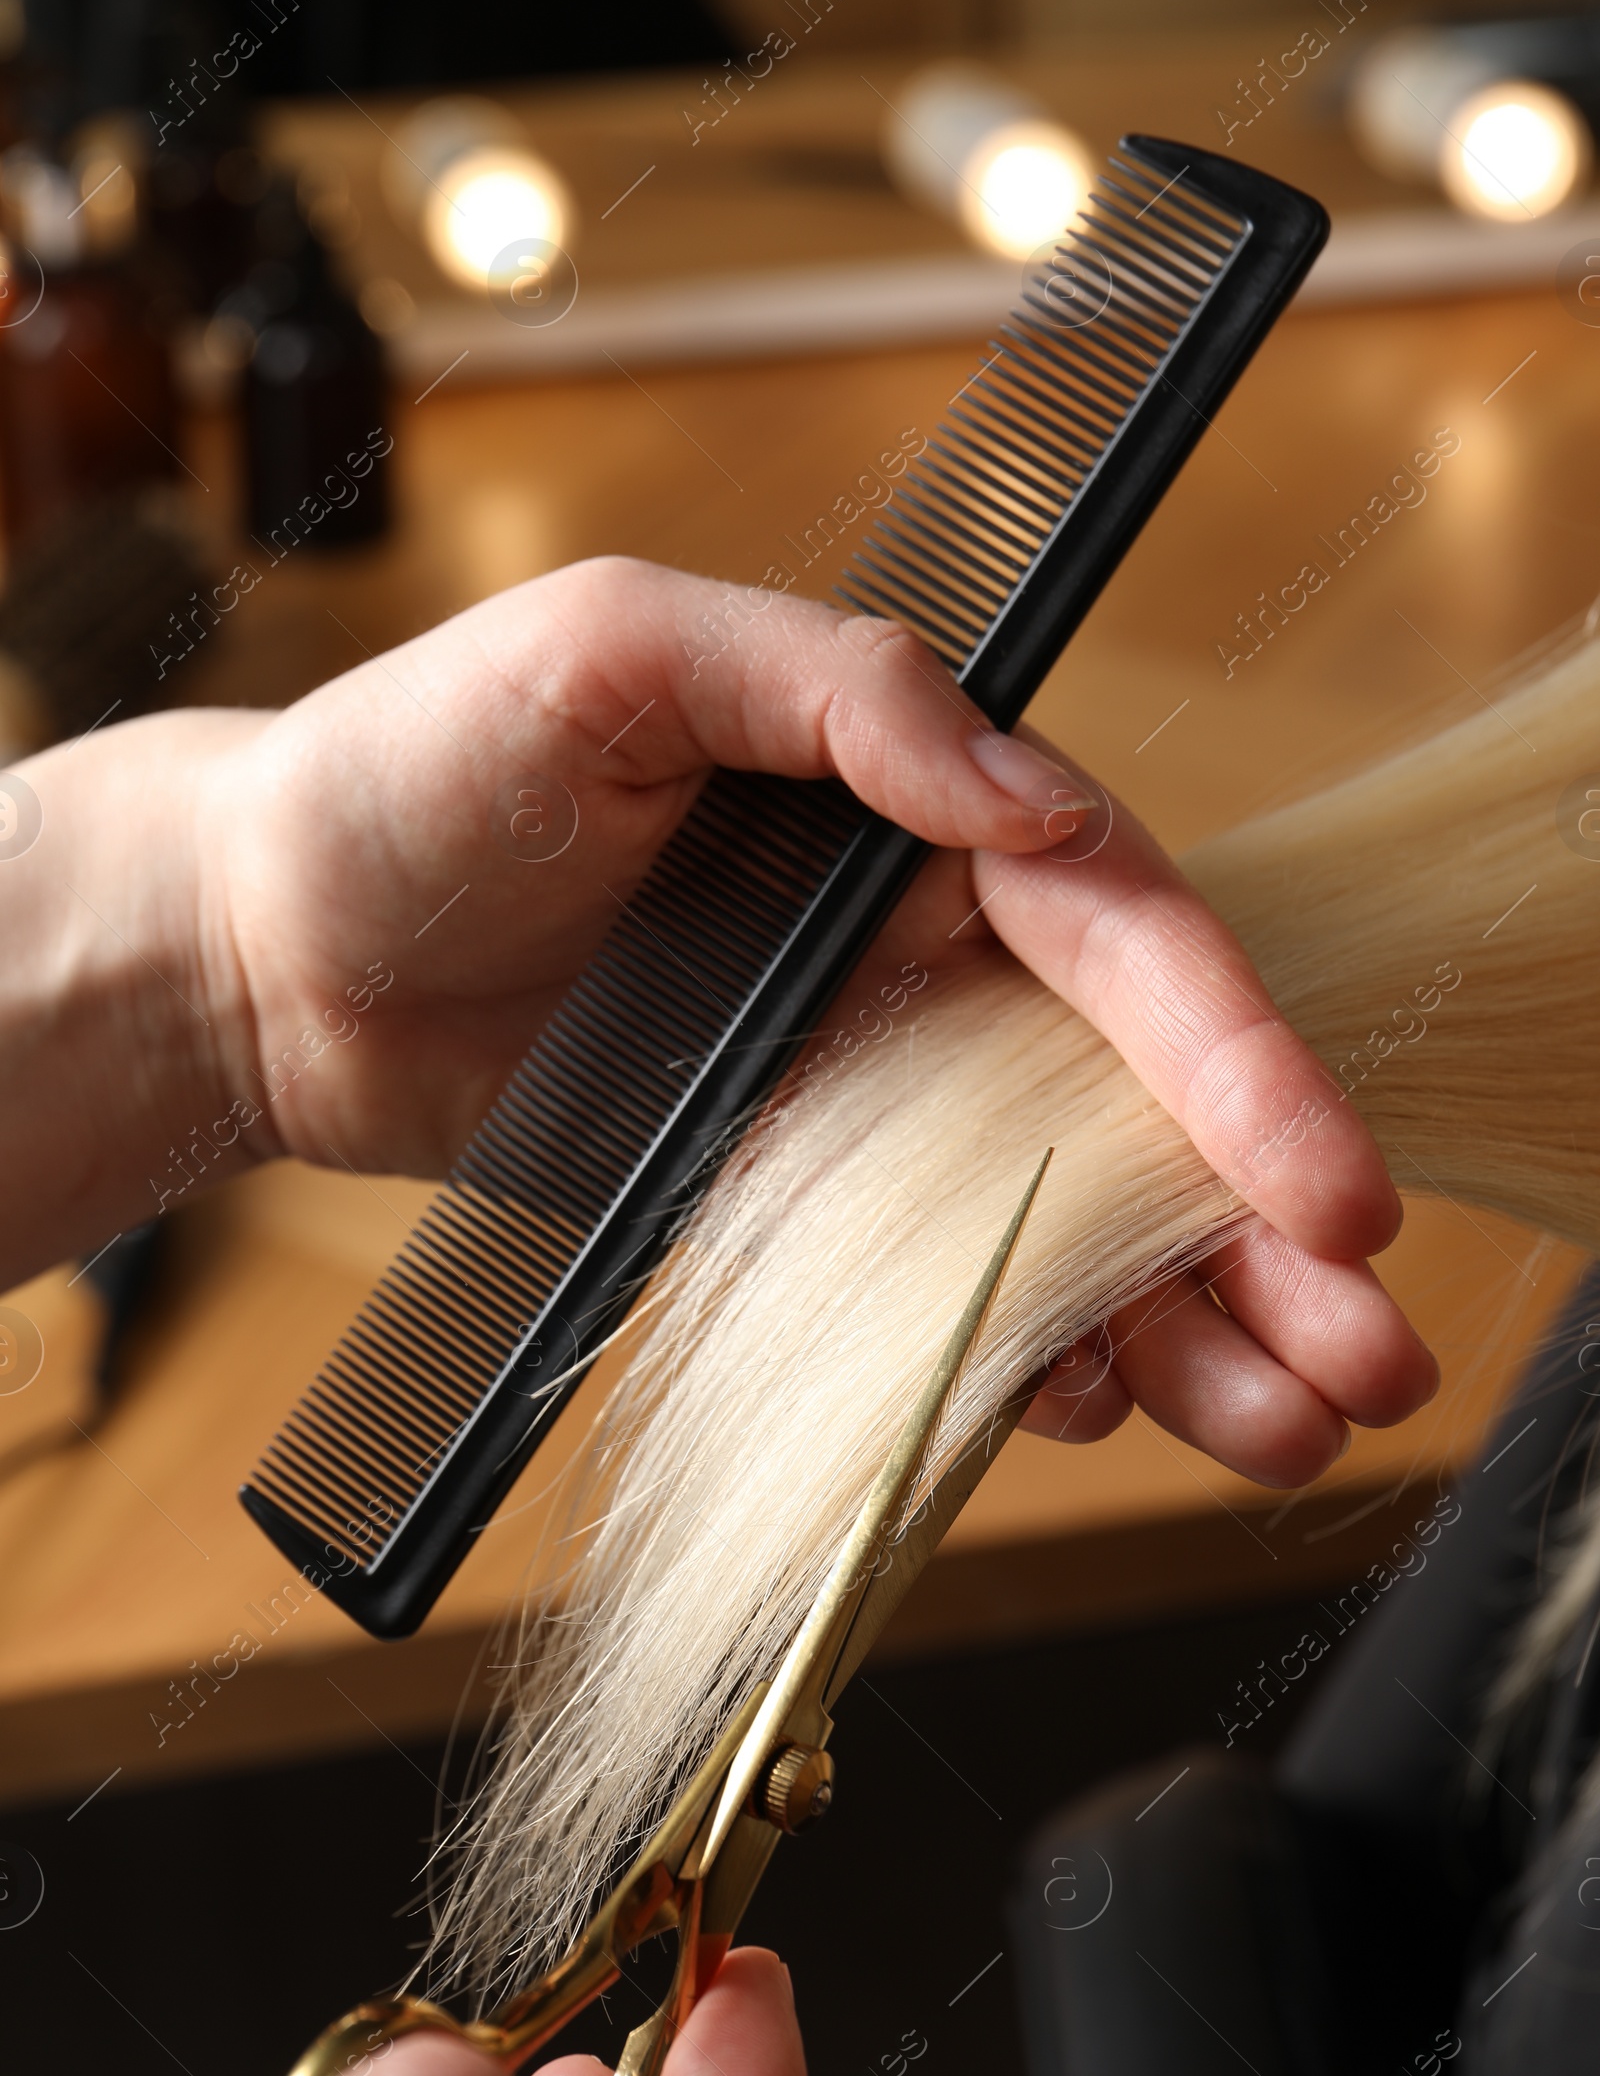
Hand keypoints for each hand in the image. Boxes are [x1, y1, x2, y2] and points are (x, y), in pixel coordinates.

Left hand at [0, 556, 1434, 1483]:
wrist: (262, 947)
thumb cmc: (410, 769)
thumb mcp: (611, 650)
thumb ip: (831, 692)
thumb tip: (1031, 790)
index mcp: (904, 815)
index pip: (1118, 937)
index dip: (1235, 1063)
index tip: (1325, 1191)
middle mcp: (907, 950)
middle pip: (1127, 1100)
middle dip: (1259, 1230)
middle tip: (1367, 1359)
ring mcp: (851, 1080)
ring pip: (1056, 1209)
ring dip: (1178, 1318)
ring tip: (1282, 1425)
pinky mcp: (782, 1186)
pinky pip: (936, 1276)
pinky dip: (1026, 1345)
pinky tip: (1095, 1406)